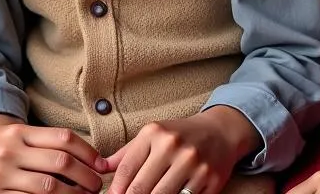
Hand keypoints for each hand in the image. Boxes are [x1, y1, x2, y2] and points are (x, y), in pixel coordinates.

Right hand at [0, 123, 106, 193]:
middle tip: (97, 187)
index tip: (101, 164)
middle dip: (85, 177)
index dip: (87, 152)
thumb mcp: (4, 135)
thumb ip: (32, 141)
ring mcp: (1, 176)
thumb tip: (69, 154)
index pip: (62, 138)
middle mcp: (11, 150)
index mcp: (17, 131)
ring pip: (48, 187)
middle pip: (61, 162)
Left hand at [105, 107, 259, 193]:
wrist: (219, 131)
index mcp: (154, 133)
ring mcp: (193, 163)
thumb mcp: (151, 135)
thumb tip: (100, 168)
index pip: (127, 169)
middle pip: (141, 187)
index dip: (116, 191)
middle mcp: (172, 146)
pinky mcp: (210, 179)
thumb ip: (126, 153)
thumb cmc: (179, 135)